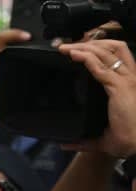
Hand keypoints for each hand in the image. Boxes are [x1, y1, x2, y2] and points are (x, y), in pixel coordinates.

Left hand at [59, 39, 135, 156]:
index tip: (78, 49)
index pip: (118, 54)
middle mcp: (130, 76)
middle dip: (90, 42)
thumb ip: (82, 138)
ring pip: (106, 52)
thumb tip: (64, 144)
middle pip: (113, 47)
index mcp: (129, 82)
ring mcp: (126, 80)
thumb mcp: (100, 133)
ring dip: (84, 46)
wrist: (133, 145)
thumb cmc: (123, 138)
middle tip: (68, 45)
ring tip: (66, 48)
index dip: (99, 47)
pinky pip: (100, 67)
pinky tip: (73, 55)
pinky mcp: (120, 87)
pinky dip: (86, 57)